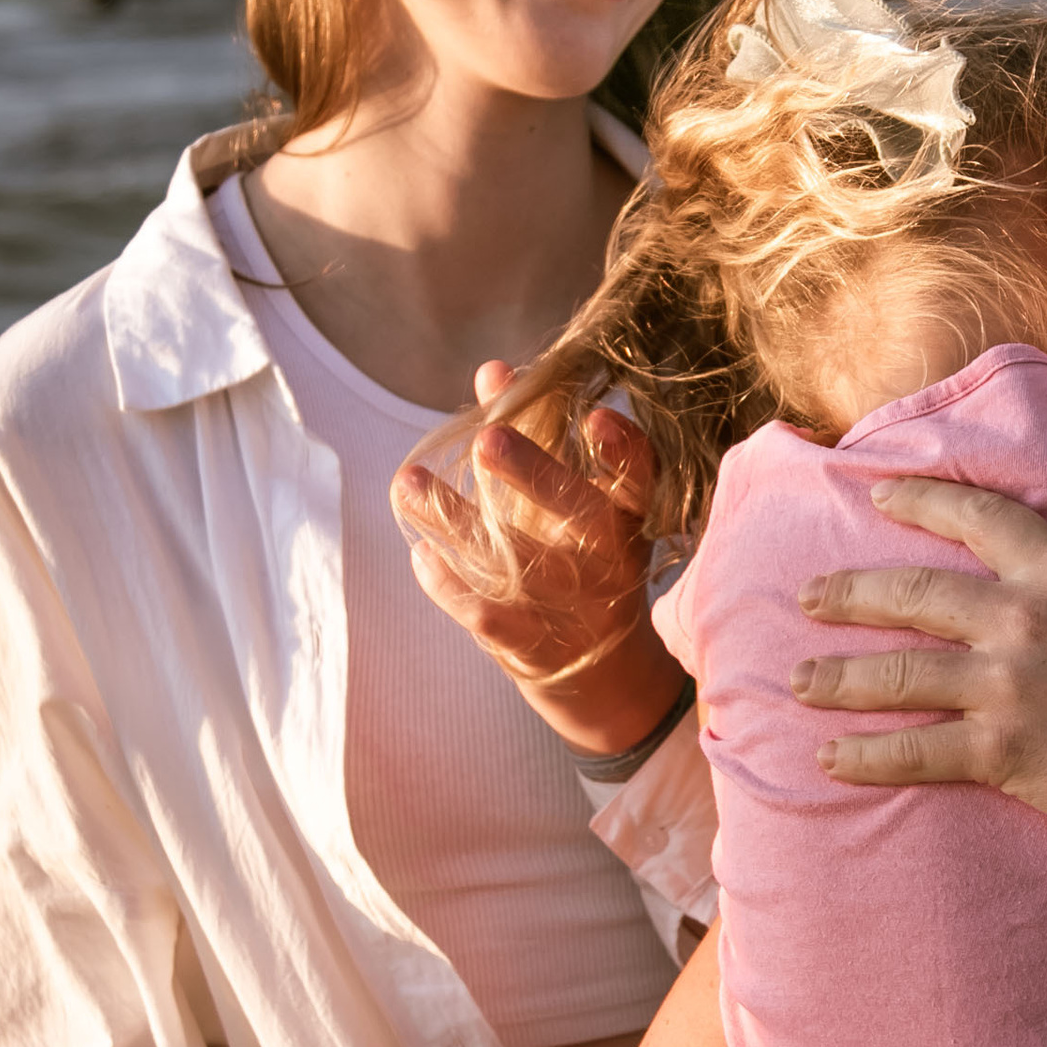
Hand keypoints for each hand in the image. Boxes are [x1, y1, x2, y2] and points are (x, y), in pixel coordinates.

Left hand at [395, 360, 685, 754]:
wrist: (604, 675)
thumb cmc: (586, 562)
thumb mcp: (580, 499)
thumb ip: (540, 433)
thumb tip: (493, 370)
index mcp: (628, 516)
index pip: (638, 476)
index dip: (622, 450)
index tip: (596, 419)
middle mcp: (607, 558)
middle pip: (581, 512)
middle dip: (535, 475)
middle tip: (488, 439)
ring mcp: (571, 605)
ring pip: (514, 560)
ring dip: (457, 521)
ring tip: (408, 482)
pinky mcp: (532, 644)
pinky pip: (485, 612)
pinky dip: (449, 584)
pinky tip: (420, 553)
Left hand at [790, 440, 1046, 855]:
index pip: (979, 517)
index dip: (924, 500)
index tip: (879, 496)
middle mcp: (1022, 621)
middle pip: (914, 594)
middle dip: (851, 593)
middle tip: (808, 595)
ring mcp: (1006, 688)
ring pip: (900, 673)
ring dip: (840, 676)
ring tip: (797, 678)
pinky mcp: (999, 753)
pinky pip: (916, 750)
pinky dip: (868, 757)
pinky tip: (830, 759)